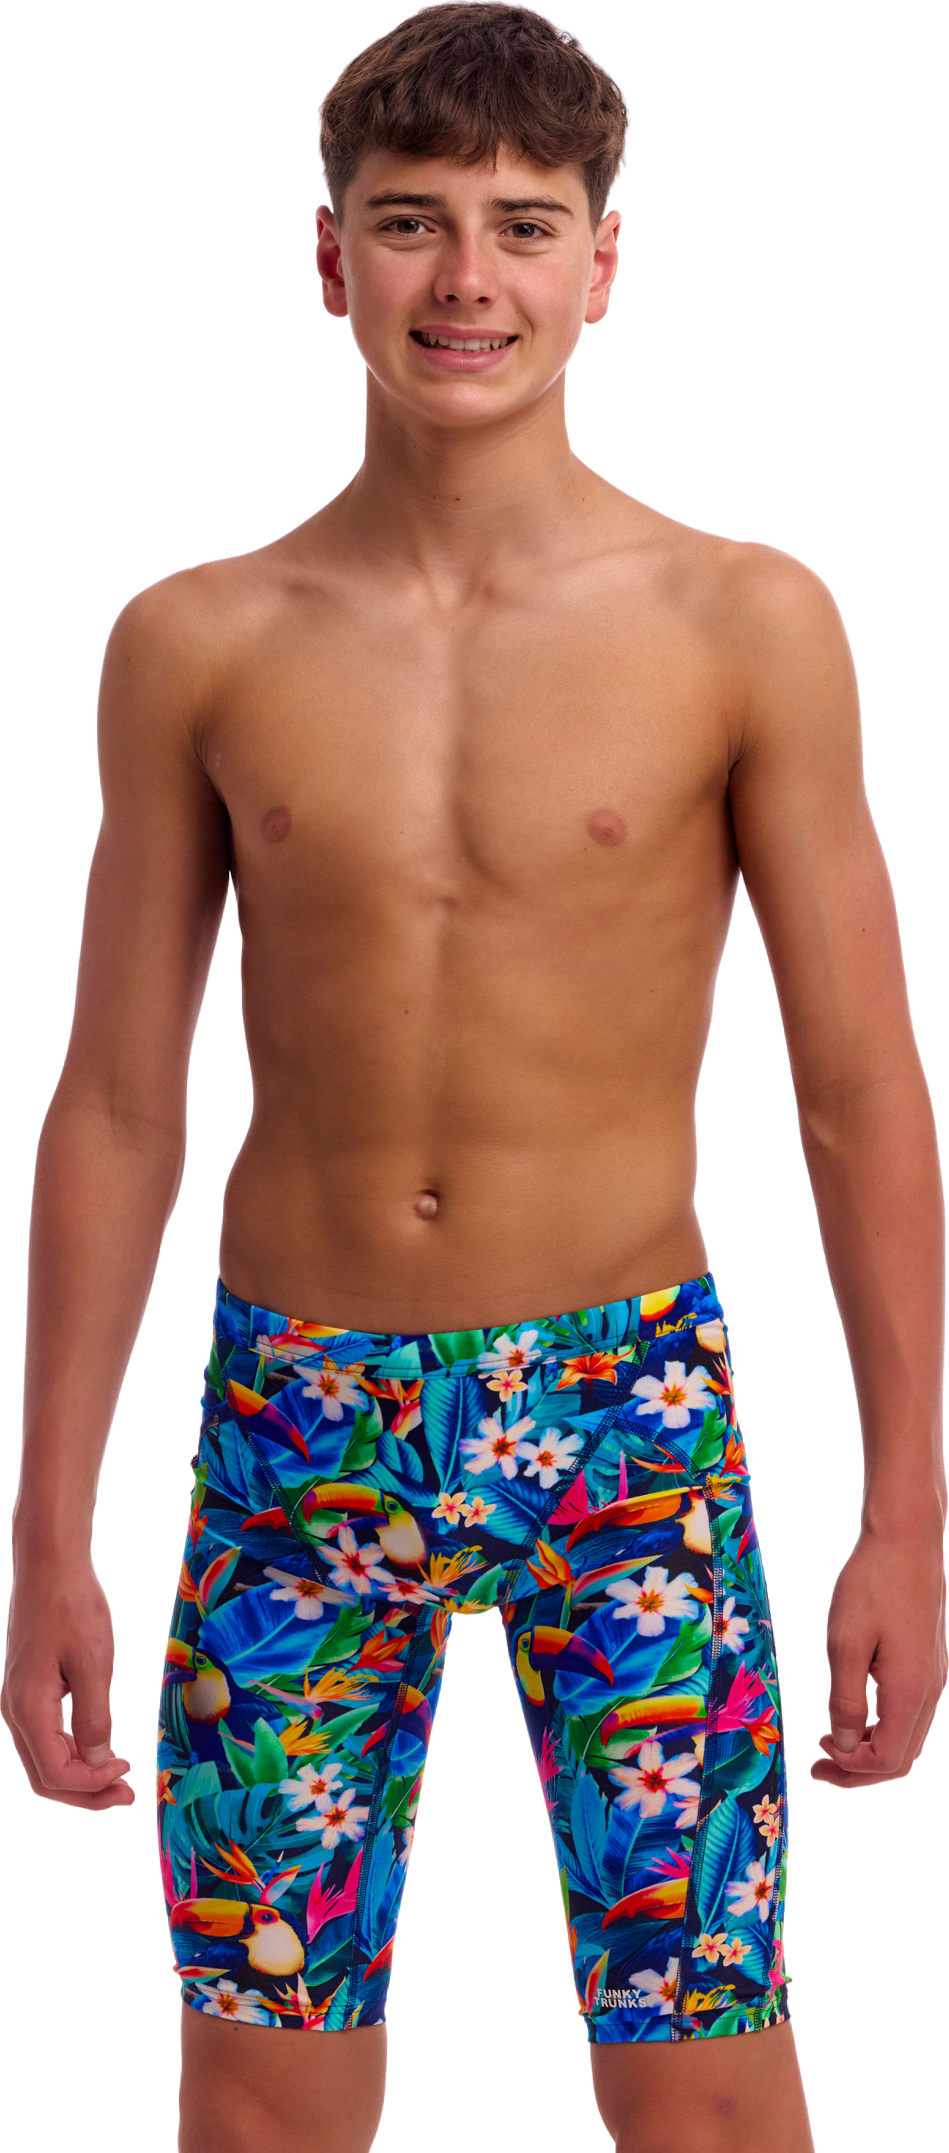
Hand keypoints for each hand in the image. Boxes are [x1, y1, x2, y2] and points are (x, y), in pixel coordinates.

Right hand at [1, 1555, 135, 1808]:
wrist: (50, 1564)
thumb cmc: (73, 1606)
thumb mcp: (92, 1662)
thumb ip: (94, 1718)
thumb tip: (99, 1764)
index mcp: (28, 1708)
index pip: (54, 1774)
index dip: (91, 1786)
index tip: (126, 1776)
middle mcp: (15, 1712)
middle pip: (44, 1777)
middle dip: (85, 1794)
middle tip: (125, 1795)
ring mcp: (19, 1701)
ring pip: (44, 1759)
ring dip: (81, 1776)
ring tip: (118, 1776)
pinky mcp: (29, 1690)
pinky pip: (46, 1737)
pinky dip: (73, 1752)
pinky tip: (101, 1746)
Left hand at [809, 1527, 947, 1787]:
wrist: (907, 1539)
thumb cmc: (872, 1584)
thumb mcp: (845, 1643)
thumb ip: (845, 1700)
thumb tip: (844, 1744)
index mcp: (910, 1692)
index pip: (887, 1760)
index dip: (851, 1770)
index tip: (817, 1759)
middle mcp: (932, 1692)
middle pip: (902, 1757)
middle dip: (860, 1770)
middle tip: (821, 1766)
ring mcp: (935, 1677)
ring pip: (908, 1737)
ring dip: (870, 1749)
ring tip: (832, 1742)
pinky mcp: (930, 1662)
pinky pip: (910, 1713)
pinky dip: (882, 1726)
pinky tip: (853, 1712)